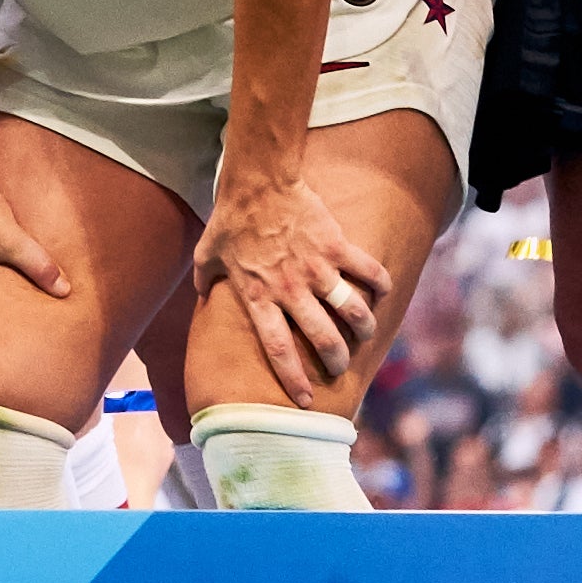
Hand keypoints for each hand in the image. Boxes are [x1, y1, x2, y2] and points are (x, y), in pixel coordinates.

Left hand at [194, 158, 393, 407]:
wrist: (259, 182)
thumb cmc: (230, 220)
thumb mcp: (207, 254)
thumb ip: (204, 280)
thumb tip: (199, 295)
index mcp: (258, 296)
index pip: (278, 348)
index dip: (293, 377)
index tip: (304, 400)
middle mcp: (290, 289)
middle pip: (323, 338)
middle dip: (337, 360)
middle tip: (341, 366)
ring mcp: (316, 268)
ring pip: (352, 310)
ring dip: (364, 327)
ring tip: (366, 333)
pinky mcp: (336, 246)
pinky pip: (368, 272)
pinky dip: (380, 284)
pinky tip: (382, 291)